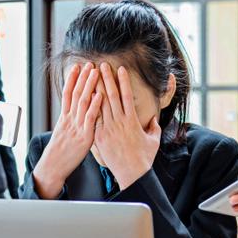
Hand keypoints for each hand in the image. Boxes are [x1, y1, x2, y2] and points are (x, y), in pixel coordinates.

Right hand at [32, 62, 102, 198]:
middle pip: (75, 94)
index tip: (76, 66)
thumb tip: (75, 114)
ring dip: (89, 86)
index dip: (72, 79)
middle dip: (82, 78)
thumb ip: (70, 123)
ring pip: (82, 102)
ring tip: (95, 72)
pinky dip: (94, 106)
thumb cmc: (60, 153)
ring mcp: (76, 127)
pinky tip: (100, 95)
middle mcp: (69, 119)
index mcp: (64, 118)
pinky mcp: (84, 137)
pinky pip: (89, 119)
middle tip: (89, 63)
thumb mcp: (63, 134)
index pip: (67, 94)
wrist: (53, 166)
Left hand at [93, 63, 160, 189]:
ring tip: (90, 77)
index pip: (126, 96)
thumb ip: (153, 127)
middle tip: (101, 65)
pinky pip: (93, 119)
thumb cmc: (144, 158)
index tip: (119, 69)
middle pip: (111, 96)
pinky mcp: (100, 137)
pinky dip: (88, 108)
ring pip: (100, 105)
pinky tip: (83, 98)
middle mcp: (120, 122)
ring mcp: (109, 129)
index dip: (123, 81)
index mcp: (132, 120)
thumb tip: (154, 119)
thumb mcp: (153, 140)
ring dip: (95, 89)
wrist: (133, 173)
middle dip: (106, 79)